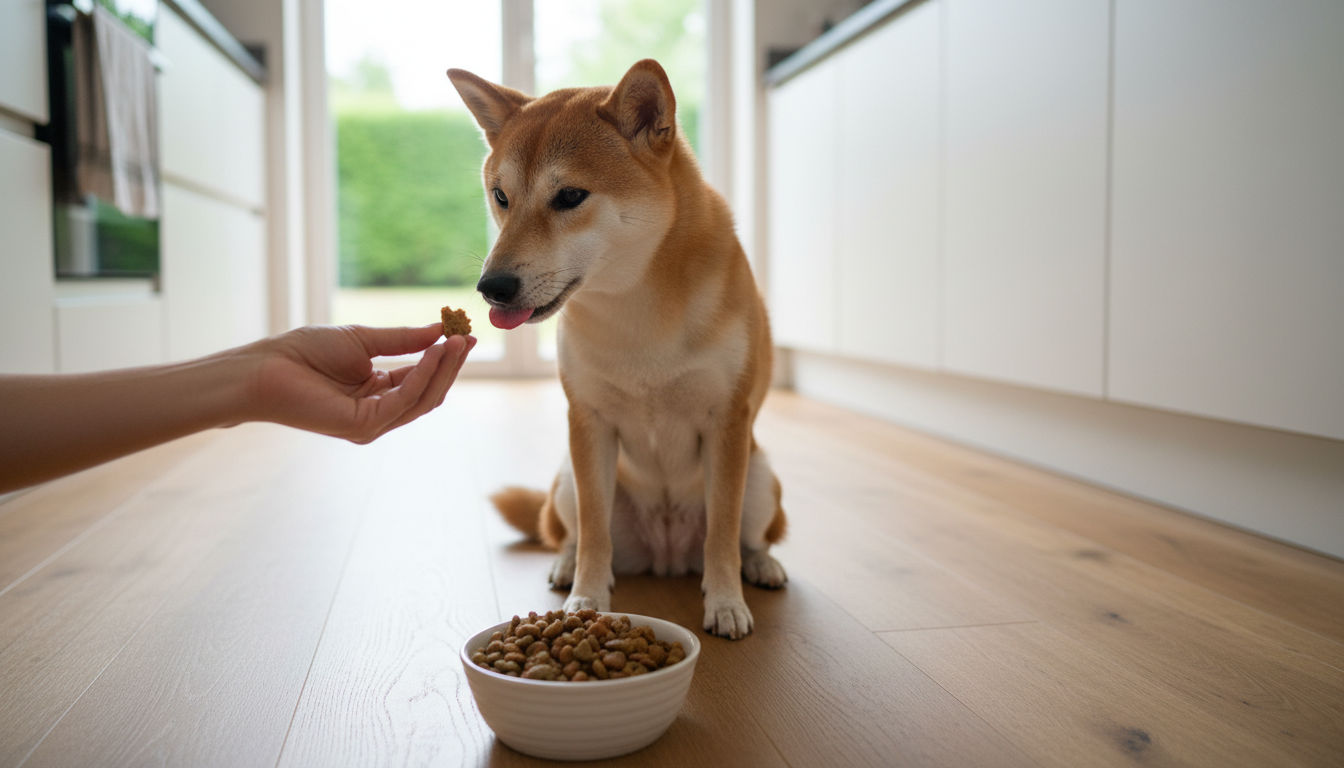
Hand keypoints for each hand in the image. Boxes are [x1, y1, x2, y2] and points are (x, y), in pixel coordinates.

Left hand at [245, 324, 475, 442]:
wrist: (267, 367)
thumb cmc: (305, 353)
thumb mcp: (364, 340)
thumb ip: (403, 340)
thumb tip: (439, 331)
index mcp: (377, 393)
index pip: (421, 378)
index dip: (444, 358)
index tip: (464, 335)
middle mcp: (378, 413)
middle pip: (429, 393)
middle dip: (450, 365)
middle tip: (466, 337)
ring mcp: (372, 423)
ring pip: (423, 399)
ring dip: (443, 369)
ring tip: (455, 340)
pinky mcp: (364, 426)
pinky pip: (405, 400)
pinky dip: (424, 375)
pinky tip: (435, 351)